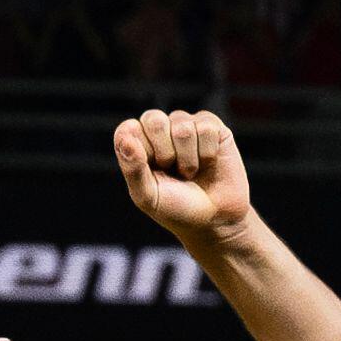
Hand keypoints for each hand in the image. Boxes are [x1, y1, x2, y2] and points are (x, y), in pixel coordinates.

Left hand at [108, 108, 263, 251]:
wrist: (215, 221)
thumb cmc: (177, 210)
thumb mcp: (148, 197)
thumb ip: (132, 169)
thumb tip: (124, 137)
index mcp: (139, 145)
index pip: (128, 129)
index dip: (141, 151)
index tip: (152, 171)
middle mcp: (161, 131)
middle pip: (154, 119)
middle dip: (165, 152)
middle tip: (172, 171)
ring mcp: (186, 126)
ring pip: (182, 127)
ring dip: (188, 159)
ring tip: (191, 172)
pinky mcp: (212, 127)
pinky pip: (206, 128)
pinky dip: (207, 153)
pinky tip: (208, 163)